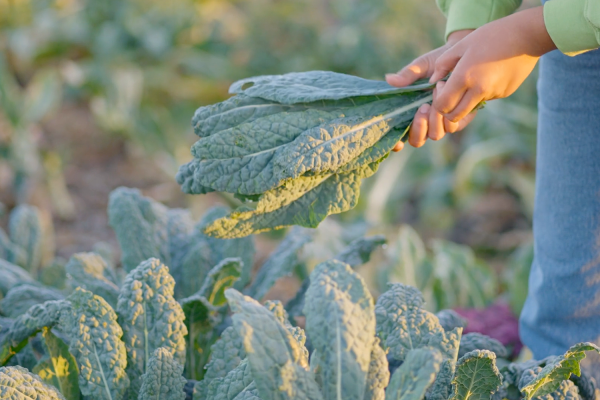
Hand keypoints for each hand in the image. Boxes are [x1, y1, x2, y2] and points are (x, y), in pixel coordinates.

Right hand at [386, 30, 474, 150]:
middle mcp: (425, 123)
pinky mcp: (459, 120)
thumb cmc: (436, 64)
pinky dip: (449, 116)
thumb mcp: (421, 67)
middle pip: (417, 141)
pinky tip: (449, 98)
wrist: (461, 57)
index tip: (397, 142)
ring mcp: (441, 123)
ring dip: (435, 119)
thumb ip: (407, 75)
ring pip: (436, 135)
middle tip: (423, 107)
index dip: (396, 144)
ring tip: (435, 96)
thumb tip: (389, 79)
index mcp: (410, 114)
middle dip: (419, 127)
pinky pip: (453, 127)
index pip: (400, 138)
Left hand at [430, 6, 555, 122]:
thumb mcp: (462, 45)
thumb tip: (433, 81)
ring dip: (466, 99)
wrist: (526, 35)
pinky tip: (489, 73)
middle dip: (448, 109)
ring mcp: (493, 94)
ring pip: (471, 107)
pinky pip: (487, 98)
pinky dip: (483, 91)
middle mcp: (479, 90)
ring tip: (473, 76)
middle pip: (455, 116)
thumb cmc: (491, 36)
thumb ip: (443, 64)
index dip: (438, 101)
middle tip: (450, 92)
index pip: (442, 106)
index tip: (442, 85)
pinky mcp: (505, 93)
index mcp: (465, 77)